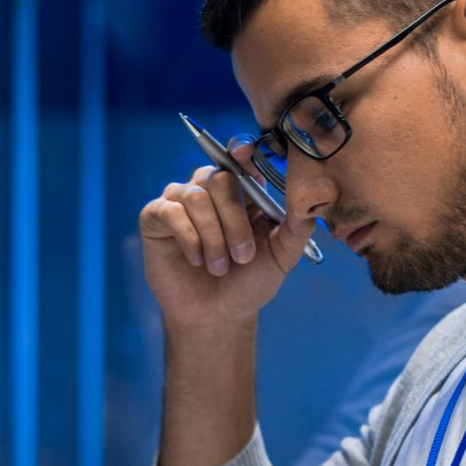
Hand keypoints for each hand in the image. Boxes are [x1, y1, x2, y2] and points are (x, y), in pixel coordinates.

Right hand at [138, 142, 315, 334]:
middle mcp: (210, 189)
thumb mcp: (281, 256)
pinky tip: (196, 260)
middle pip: (221, 179)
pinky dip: (189, 237)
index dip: (242, 150)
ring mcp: (180, 200)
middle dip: (235, 220)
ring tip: (218, 267)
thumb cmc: (248, 284)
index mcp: (243, 191)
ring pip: (197, 197)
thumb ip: (296, 227)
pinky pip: (171, 211)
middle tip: (242, 257)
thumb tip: (310, 199)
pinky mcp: (155, 216)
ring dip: (213, 236)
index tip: (244, 150)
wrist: (216, 316)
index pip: (241, 158)